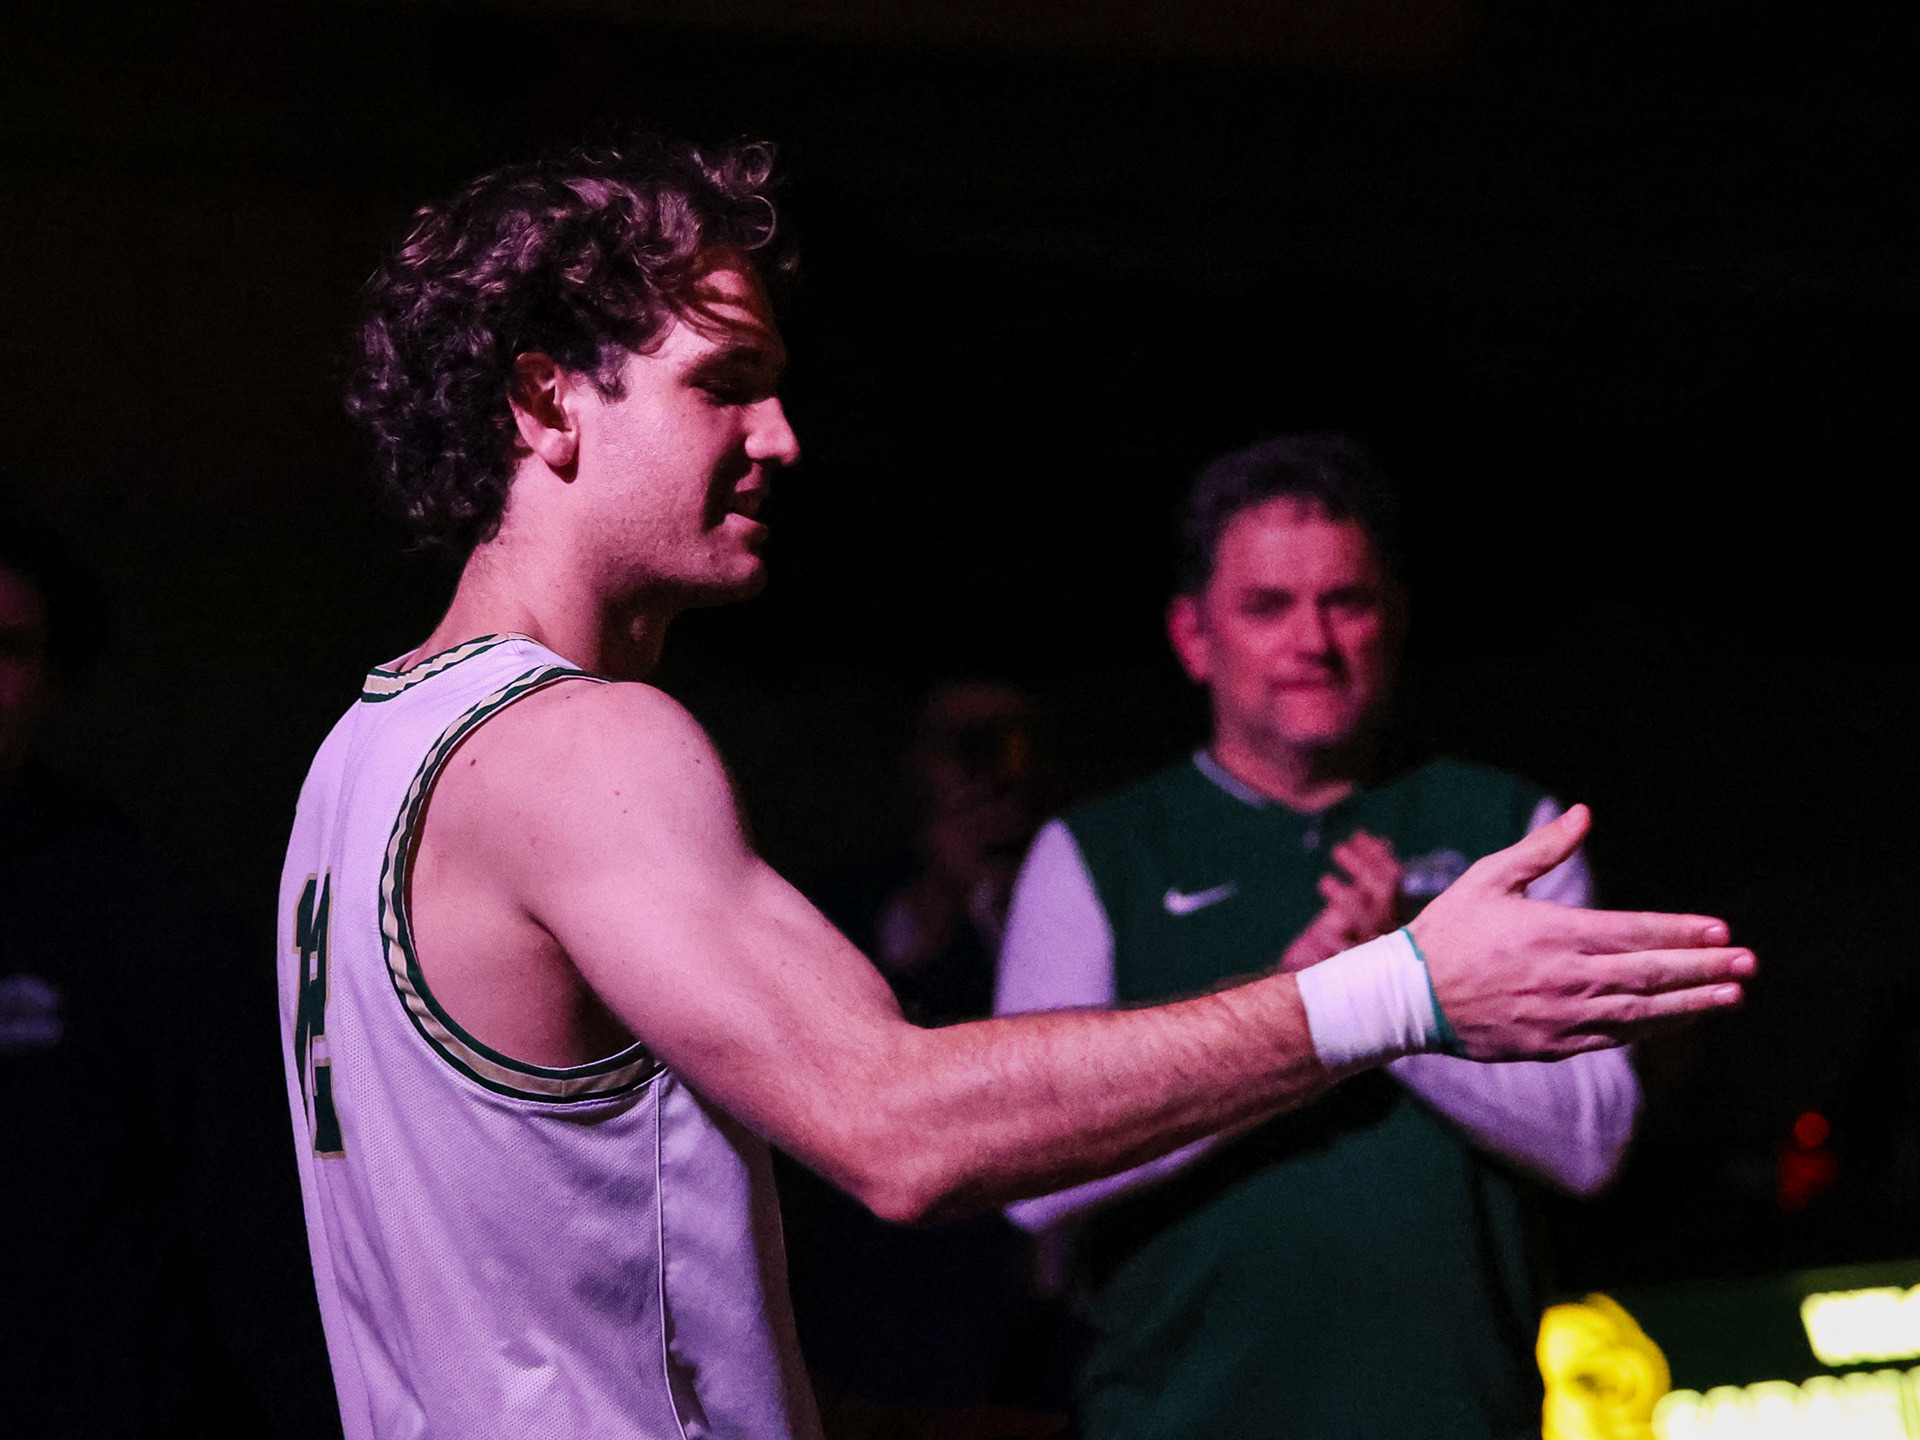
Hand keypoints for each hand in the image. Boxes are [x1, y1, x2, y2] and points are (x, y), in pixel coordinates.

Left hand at [1280, 831, 1404, 972]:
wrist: (1324, 986)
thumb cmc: (1341, 939)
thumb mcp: (1353, 905)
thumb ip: (1368, 877)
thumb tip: (1381, 841)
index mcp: (1390, 913)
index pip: (1393, 879)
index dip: (1377, 856)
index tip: (1359, 835)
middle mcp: (1386, 930)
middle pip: (1383, 895)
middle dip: (1363, 868)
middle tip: (1338, 849)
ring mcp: (1371, 950)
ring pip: (1367, 922)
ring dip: (1347, 899)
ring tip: (1324, 882)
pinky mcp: (1350, 970)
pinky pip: (1348, 955)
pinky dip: (1335, 943)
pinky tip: (1323, 934)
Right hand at [1408, 805, 1752, 1059]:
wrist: (1407, 996)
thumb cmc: (1448, 930)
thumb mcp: (1489, 878)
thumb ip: (1542, 849)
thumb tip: (1584, 814)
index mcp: (1553, 932)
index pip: (1636, 932)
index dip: (1682, 932)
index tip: (1722, 931)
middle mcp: (1566, 977)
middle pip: (1651, 974)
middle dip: (1705, 968)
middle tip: (1748, 964)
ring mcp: (1561, 1016)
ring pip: (1642, 1013)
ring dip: (1692, 1005)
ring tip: (1731, 996)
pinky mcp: (1552, 1046)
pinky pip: (1613, 1038)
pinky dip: (1650, 1029)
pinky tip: (1676, 1020)